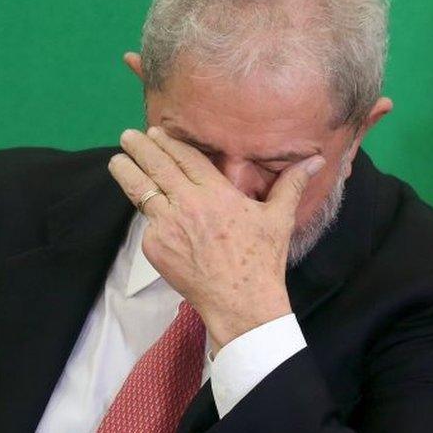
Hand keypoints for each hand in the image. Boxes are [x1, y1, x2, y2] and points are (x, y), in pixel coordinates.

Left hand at [107, 126, 324, 348]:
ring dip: (125, 172)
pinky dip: (146, 216)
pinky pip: (147, 225)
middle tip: (128, 136)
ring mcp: (167, 226)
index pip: (184, 157)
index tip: (154, 131)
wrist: (240, 302)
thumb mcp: (278, 218)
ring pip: (140, 192)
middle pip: (156, 167)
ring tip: (117, 160)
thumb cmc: (261, 260)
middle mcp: (187, 204)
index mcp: (216, 193)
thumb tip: (316, 160)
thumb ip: (290, 184)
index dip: (168, 142)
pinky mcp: (154, 247)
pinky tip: (143, 208)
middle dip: (139, 148)